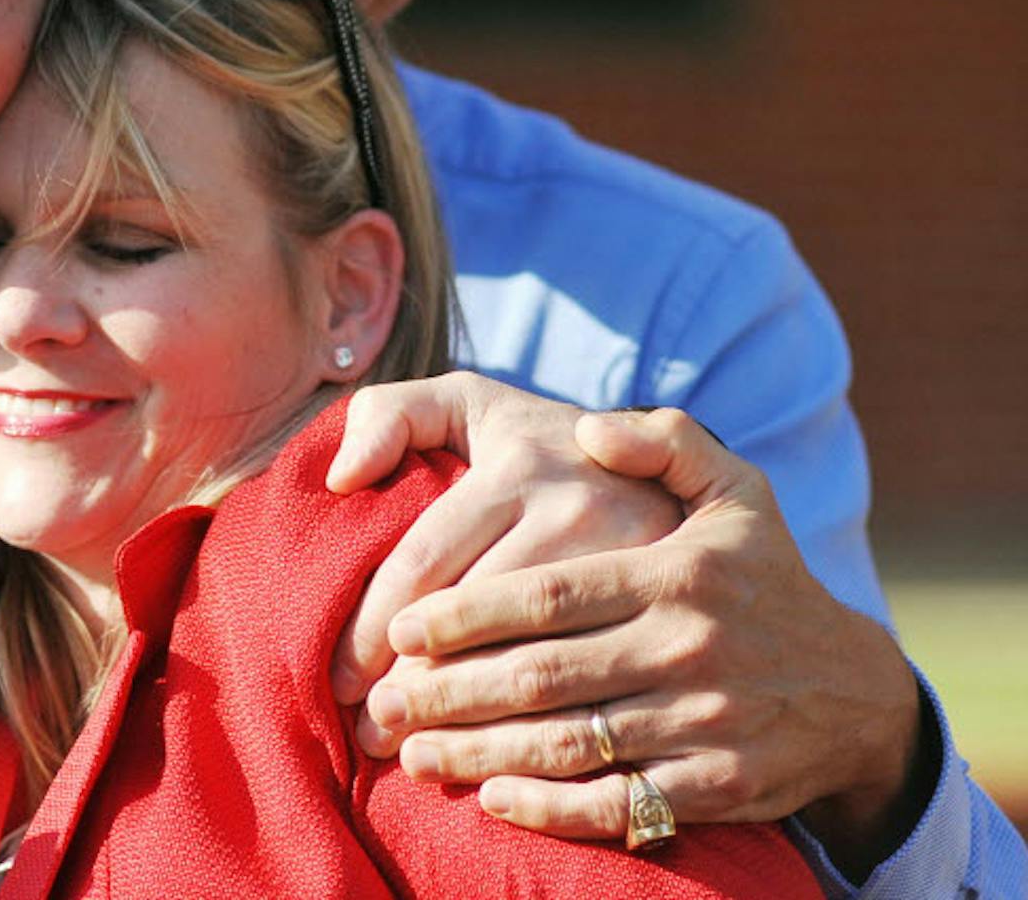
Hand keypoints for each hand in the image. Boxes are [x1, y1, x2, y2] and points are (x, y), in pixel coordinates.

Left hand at [362, 408, 928, 874]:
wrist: (856, 688)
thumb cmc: (761, 576)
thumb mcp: (735, 488)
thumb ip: (665, 439)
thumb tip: (590, 426)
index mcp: (676, 569)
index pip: (547, 592)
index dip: (465, 614)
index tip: (400, 628)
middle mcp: (691, 645)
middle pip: (544, 673)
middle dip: (448, 692)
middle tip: (377, 702)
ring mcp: (707, 721)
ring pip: (570, 742)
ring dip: (480, 752)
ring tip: (410, 752)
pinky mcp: (720, 786)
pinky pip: (621, 805)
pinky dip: (553, 809)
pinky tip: (492, 797)